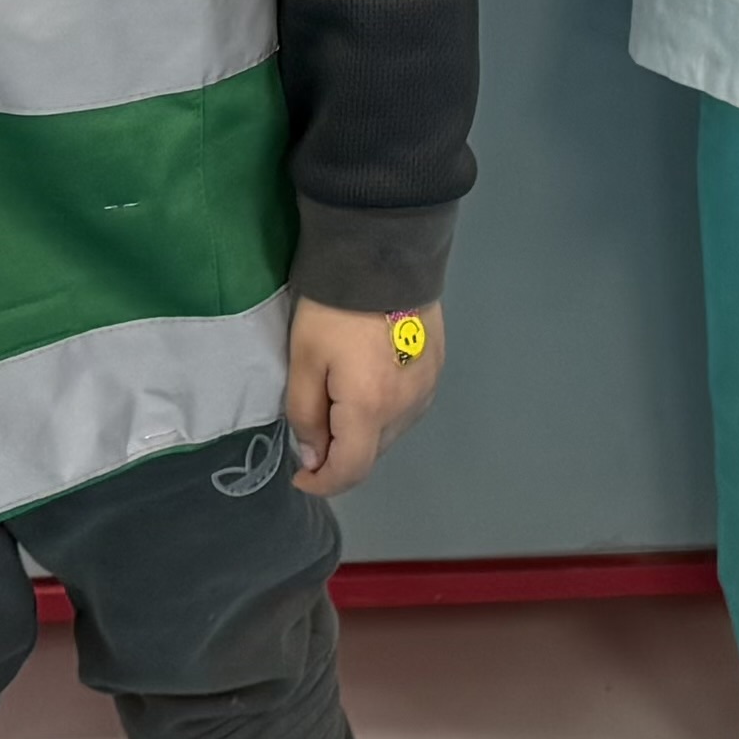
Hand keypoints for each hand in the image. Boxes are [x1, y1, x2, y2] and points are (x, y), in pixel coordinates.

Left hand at [285, 301, 443, 495]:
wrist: (384, 254)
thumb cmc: (334, 308)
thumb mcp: (304, 359)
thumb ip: (305, 414)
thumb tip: (314, 456)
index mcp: (370, 409)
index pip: (350, 470)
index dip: (323, 483)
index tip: (302, 477)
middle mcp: (406, 408)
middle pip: (371, 454)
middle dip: (340, 453)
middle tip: (313, 429)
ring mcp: (426, 389)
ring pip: (391, 433)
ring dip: (363, 433)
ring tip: (339, 402)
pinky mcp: (436, 370)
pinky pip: (407, 409)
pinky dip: (383, 412)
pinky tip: (368, 386)